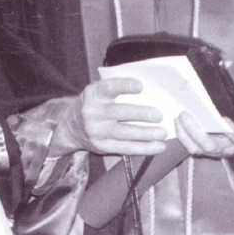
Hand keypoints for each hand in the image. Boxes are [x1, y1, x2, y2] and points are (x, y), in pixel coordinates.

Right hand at [50, 78, 167, 157]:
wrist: (71, 128)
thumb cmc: (94, 106)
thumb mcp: (97, 94)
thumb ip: (115, 91)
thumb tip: (151, 91)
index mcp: (92, 94)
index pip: (108, 88)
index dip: (124, 86)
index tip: (141, 86)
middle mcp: (92, 112)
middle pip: (118, 112)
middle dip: (140, 114)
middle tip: (159, 115)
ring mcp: (96, 131)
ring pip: (123, 133)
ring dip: (145, 133)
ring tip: (162, 132)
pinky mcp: (102, 146)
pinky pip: (125, 148)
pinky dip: (144, 148)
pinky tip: (158, 146)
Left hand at [173, 111, 233, 157]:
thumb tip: (222, 85)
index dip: (232, 131)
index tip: (223, 118)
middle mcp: (228, 147)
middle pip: (210, 145)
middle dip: (195, 131)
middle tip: (185, 114)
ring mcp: (216, 151)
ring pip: (198, 148)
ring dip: (185, 134)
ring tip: (179, 118)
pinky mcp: (205, 151)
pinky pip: (191, 148)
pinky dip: (182, 136)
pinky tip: (177, 123)